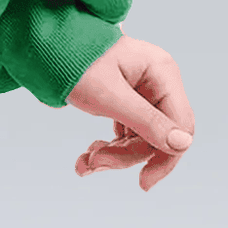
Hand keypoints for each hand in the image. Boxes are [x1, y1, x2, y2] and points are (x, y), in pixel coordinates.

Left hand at [65, 35, 194, 191]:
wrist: (44, 44)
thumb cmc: (73, 60)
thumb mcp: (107, 95)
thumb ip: (145, 120)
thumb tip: (183, 144)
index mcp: (161, 72)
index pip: (179, 125)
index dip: (165, 158)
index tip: (144, 183)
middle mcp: (157, 81)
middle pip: (158, 135)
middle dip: (126, 154)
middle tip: (92, 163)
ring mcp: (144, 91)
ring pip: (142, 138)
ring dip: (114, 154)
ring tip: (84, 162)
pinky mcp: (128, 101)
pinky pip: (128, 132)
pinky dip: (110, 146)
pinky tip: (89, 154)